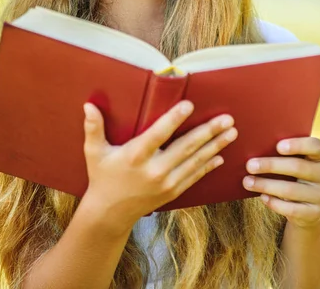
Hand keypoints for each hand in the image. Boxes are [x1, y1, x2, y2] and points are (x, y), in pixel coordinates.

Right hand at [82, 100, 237, 230]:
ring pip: (195, 161)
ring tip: (231, 132)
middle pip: (185, 148)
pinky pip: (194, 176)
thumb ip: (93, 128)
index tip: (189, 105)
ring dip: (215, 146)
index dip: (174, 119)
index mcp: (136, 156)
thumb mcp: (94, 152)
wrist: (109, 213)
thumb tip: (88, 105)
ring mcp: (166, 183)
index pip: (158, 134)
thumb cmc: (102, 177)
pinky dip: (208, 165)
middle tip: (227, 119)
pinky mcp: (172, 192)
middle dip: (208, 132)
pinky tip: (220, 155)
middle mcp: (154, 170)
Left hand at [242, 137, 319, 229]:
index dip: (297, 145)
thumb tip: (253, 145)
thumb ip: (281, 152)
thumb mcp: (293, 161)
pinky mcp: (314, 214)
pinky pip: (291, 209)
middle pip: (297, 167)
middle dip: (271, 165)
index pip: (314, 146)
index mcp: (319, 155)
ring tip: (247, 182)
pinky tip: (262, 197)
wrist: (309, 208)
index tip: (278, 146)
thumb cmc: (293, 175)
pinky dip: (274, 202)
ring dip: (266, 185)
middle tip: (249, 165)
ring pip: (291, 189)